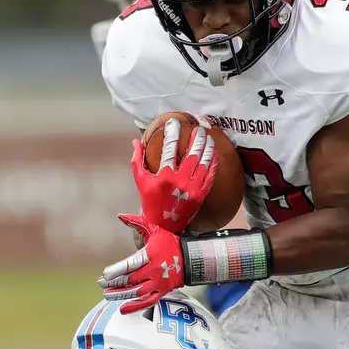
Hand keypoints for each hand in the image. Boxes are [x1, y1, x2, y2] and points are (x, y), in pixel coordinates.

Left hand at [97, 214, 185, 314]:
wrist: (190, 259)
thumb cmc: (169, 243)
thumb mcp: (155, 230)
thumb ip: (137, 223)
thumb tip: (120, 216)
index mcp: (151, 255)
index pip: (132, 264)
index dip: (118, 270)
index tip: (105, 274)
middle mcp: (155, 270)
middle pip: (131, 280)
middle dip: (115, 283)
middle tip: (101, 284)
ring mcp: (159, 283)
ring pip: (137, 292)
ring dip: (121, 295)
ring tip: (107, 295)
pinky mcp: (162, 292)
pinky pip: (148, 302)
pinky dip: (135, 307)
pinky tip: (123, 309)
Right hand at [131, 117, 217, 233]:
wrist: (164, 225)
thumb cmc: (150, 201)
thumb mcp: (140, 180)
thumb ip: (137, 160)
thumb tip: (135, 141)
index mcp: (164, 177)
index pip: (169, 148)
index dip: (172, 133)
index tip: (174, 122)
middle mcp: (180, 182)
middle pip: (192, 154)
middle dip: (196, 138)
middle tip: (198, 129)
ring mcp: (192, 189)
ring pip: (203, 163)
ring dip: (207, 147)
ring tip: (208, 137)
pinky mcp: (201, 195)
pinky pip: (210, 175)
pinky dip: (213, 162)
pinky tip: (213, 153)